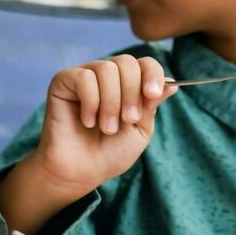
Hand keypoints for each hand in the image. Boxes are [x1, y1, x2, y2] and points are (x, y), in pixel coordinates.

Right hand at [34, 55, 177, 197]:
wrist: (81, 171)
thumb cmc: (111, 153)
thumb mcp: (140, 130)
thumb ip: (152, 105)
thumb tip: (172, 83)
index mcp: (128, 84)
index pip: (145, 63)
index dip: (152, 75)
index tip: (153, 95)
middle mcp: (107, 75)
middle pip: (127, 62)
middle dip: (132, 92)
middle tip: (128, 120)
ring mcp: (84, 76)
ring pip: (106, 69)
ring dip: (111, 102)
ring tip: (107, 128)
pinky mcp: (63, 82)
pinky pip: (84, 78)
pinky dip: (91, 101)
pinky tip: (88, 121)